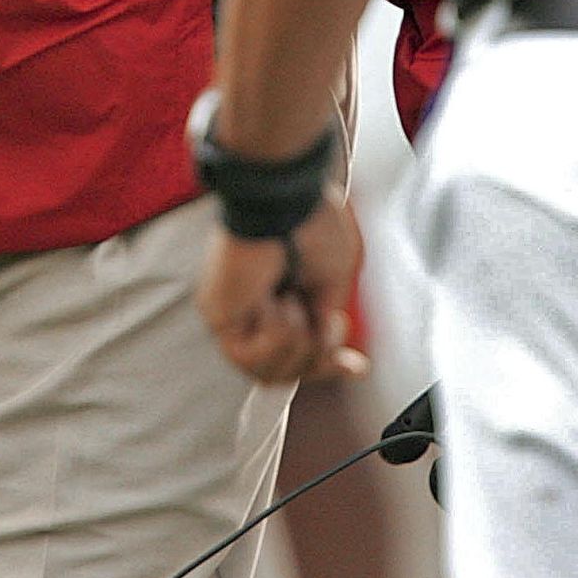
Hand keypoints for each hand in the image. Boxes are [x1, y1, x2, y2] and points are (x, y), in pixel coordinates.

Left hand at [197, 193, 366, 385]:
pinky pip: (250, 360)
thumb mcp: (334, 277)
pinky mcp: (220, 318)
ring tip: (293, 301)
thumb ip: (327, 317)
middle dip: (318, 361)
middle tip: (326, 326)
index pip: (301, 351)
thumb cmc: (309, 222)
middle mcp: (258, 309)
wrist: (285, 203)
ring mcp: (236, 316)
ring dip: (295, 343)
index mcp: (287, 296)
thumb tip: (323, 339)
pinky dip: (274, 336)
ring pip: (268, 374)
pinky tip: (274, 302)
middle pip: (286, 373)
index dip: (330, 366)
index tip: (357, 367)